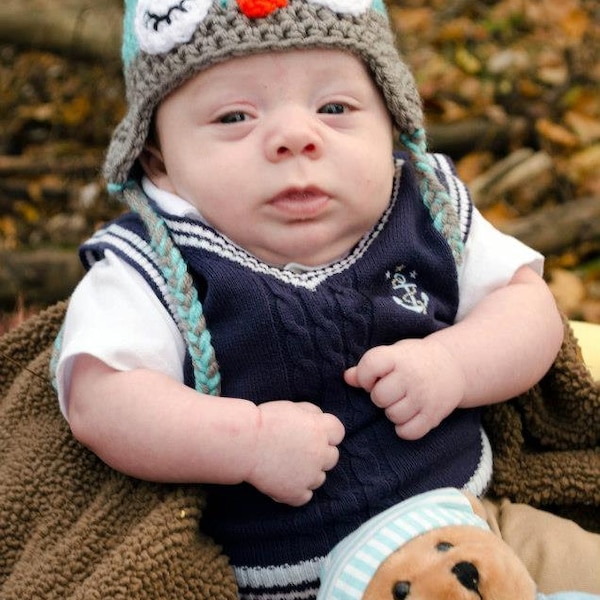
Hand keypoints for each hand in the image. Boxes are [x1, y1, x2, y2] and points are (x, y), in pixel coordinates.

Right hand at [245, 401, 343, 505]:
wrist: (244, 442)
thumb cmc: (265, 421)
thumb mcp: (293, 407)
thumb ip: (312, 414)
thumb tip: (320, 420)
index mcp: (320, 429)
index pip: (338, 432)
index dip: (327, 432)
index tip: (313, 432)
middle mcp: (320, 453)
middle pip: (332, 456)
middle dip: (319, 452)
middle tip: (298, 449)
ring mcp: (309, 475)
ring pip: (320, 477)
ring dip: (309, 472)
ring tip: (287, 464)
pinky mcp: (296, 493)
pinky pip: (306, 496)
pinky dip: (297, 490)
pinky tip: (284, 480)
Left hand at [344, 338, 465, 439]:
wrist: (453, 365)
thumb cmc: (414, 360)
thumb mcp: (393, 355)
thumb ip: (369, 366)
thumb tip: (347, 378)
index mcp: (398, 357)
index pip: (370, 366)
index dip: (365, 376)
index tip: (373, 378)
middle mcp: (411, 376)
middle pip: (379, 397)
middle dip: (380, 397)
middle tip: (390, 392)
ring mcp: (424, 396)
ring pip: (393, 416)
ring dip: (393, 412)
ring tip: (401, 402)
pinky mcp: (433, 415)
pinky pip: (408, 432)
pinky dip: (405, 429)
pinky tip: (408, 416)